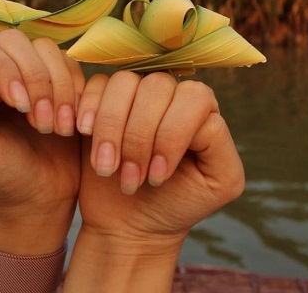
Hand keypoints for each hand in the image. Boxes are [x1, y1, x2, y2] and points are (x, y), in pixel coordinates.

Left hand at [0, 29, 84, 255]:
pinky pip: (68, 61)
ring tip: (59, 129)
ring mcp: (24, 67)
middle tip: (42, 123)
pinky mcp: (54, 75)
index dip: (2, 70)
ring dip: (57, 87)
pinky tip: (72, 121)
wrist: (39, 194)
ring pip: (43, 48)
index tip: (20, 106)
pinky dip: (74, 88)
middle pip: (13, 40)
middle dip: (34, 79)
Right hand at [64, 71, 244, 291]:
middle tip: (131, 180)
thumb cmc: (177, 204)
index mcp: (203, 110)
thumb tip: (204, 118)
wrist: (131, 224)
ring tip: (107, 169)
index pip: (192, 97)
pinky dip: (89, 110)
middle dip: (138, 138)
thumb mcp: (219, 183)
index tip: (158, 177)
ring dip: (111, 129)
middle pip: (156, 87)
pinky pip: (97, 84)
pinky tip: (85, 134)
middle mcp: (172, 93)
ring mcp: (137, 93)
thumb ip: (222, 146)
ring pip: (124, 83)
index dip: (171, 136)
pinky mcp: (103, 99)